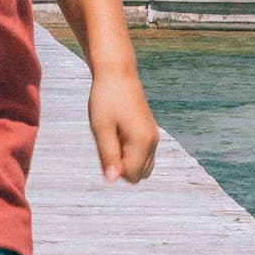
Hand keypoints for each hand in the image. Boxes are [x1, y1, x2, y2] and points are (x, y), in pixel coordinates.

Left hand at [87, 64, 157, 183]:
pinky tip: (118, 132)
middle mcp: (153, 142)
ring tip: (113, 136)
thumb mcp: (101, 128)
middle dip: (121, 166)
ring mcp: (153, 137)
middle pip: (138, 175)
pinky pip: (142, 155)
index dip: (113, 167)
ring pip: (142, 167)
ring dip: (125, 160)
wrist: (117, 73)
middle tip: (108, 140)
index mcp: (143, 142)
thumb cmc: (106, 99)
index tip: (105, 145)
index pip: (130, 176)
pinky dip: (129, 152)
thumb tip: (112, 180)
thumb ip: (108, 156)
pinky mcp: (150, 132)